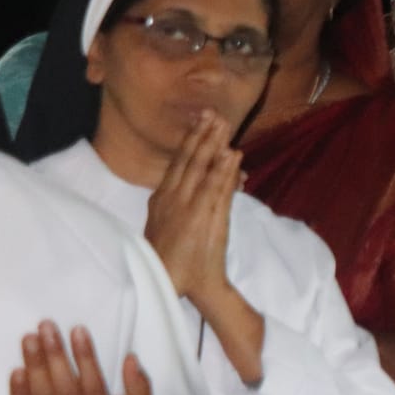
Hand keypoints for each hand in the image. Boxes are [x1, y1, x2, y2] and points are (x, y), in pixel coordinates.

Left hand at [10, 321, 151, 394]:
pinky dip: (18, 390)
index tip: (78, 329)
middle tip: (47, 326)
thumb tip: (131, 359)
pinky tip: (19, 368)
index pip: (94, 387)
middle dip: (55, 355)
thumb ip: (141, 389)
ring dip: (34, 365)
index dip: (86, 358)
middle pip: (64, 390)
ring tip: (29, 337)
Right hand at [144, 112, 238, 299]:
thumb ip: (179, 203)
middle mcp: (172, 197)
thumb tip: (195, 188)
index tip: (199, 121)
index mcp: (162, 197)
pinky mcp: (203, 217)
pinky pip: (215, 188)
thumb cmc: (172, 257)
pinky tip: (232, 154)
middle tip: (213, 113)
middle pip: (189, 159)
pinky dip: (224, 170)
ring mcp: (187, 205)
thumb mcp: (169, 223)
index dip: (190, 140)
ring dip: (213, 144)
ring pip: (201, 168)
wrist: (173, 281)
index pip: (178, 162)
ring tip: (223, 123)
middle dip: (201, 134)